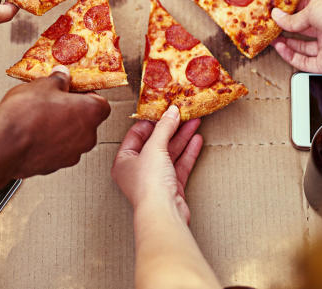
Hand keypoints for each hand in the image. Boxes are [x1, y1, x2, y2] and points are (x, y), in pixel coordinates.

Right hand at [0, 69, 110, 178]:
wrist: (2, 146)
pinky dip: (49, 141)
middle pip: (86, 120)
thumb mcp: (42, 85)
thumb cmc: (24, 116)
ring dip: (60, 127)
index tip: (71, 89)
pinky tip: (32, 132)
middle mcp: (87, 137)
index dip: (85, 94)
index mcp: (91, 113)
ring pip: (71, 136)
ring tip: (39, 116)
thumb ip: (58, 80)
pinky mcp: (54, 166)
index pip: (100, 101)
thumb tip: (62, 77)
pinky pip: (57, 149)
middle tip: (53, 101)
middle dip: (71, 111)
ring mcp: (71, 155)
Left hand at [112, 106, 202, 223]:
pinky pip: (180, 165)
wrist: (163, 213)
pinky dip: (188, 152)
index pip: (136, 135)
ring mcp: (155, 179)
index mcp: (124, 160)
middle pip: (155, 143)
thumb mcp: (155, 148)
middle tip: (183, 113)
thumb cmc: (149, 183)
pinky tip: (197, 140)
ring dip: (182, 137)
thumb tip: (172, 111)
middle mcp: (138, 170)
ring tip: (195, 122)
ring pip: (170, 153)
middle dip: (171, 128)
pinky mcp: (171, 187)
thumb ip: (164, 128)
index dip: (150, 121)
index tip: (163, 109)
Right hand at [270, 0, 321, 73]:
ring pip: (302, 49)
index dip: (290, 14)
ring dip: (285, 44)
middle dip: (286, 30)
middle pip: (302, 32)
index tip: (275, 13)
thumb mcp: (312, 10)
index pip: (305, 14)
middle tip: (270, 28)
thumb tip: (277, 16)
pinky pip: (303, 62)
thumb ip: (293, 18)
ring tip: (271, 38)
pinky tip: (280, 48)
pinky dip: (290, 56)